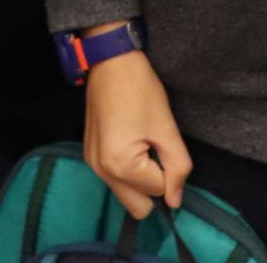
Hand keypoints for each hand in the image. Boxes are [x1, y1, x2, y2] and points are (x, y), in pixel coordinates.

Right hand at [83, 47, 191, 221]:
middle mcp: (101, 171)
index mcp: (120, 166)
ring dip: (139, 179)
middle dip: (152, 185)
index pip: (158, 191)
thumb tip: (175, 201)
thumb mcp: (166, 127)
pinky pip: (115, 180)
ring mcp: (92, 164)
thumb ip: (177, 167)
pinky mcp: (89, 155)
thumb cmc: (140, 88)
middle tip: (155, 150)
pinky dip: (127, 170)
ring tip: (141, 142)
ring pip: (126, 195)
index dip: (168, 169)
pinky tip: (129, 140)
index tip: (162, 141)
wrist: (110, 58)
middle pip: (138, 207)